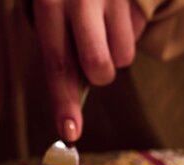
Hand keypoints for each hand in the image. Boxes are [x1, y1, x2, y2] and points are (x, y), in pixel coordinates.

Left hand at [33, 0, 145, 141]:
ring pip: (122, 58)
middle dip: (99, 76)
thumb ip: (58, 44)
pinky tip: (114, 13)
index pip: (57, 65)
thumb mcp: (48, 4)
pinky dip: (126, 33)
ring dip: (114, 52)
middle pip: (99, 69)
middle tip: (94, 57)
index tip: (70, 133)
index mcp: (50, 4)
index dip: (64, 103)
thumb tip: (74, 93)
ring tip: (102, 23)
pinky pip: (135, 35)